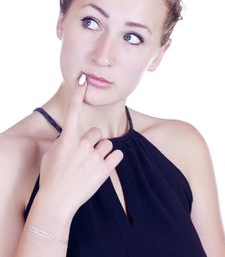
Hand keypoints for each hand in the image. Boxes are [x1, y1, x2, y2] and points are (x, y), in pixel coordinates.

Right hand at [39, 74, 123, 217]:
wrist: (57, 201)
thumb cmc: (51, 177)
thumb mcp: (52, 155)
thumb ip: (63, 141)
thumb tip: (71, 137)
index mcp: (68, 139)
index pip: (73, 111)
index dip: (78, 94)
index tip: (83, 80)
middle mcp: (82, 144)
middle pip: (97, 132)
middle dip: (93, 141)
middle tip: (86, 155)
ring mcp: (94, 156)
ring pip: (108, 144)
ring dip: (102, 151)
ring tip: (93, 163)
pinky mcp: (104, 169)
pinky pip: (118, 155)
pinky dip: (113, 159)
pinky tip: (105, 165)